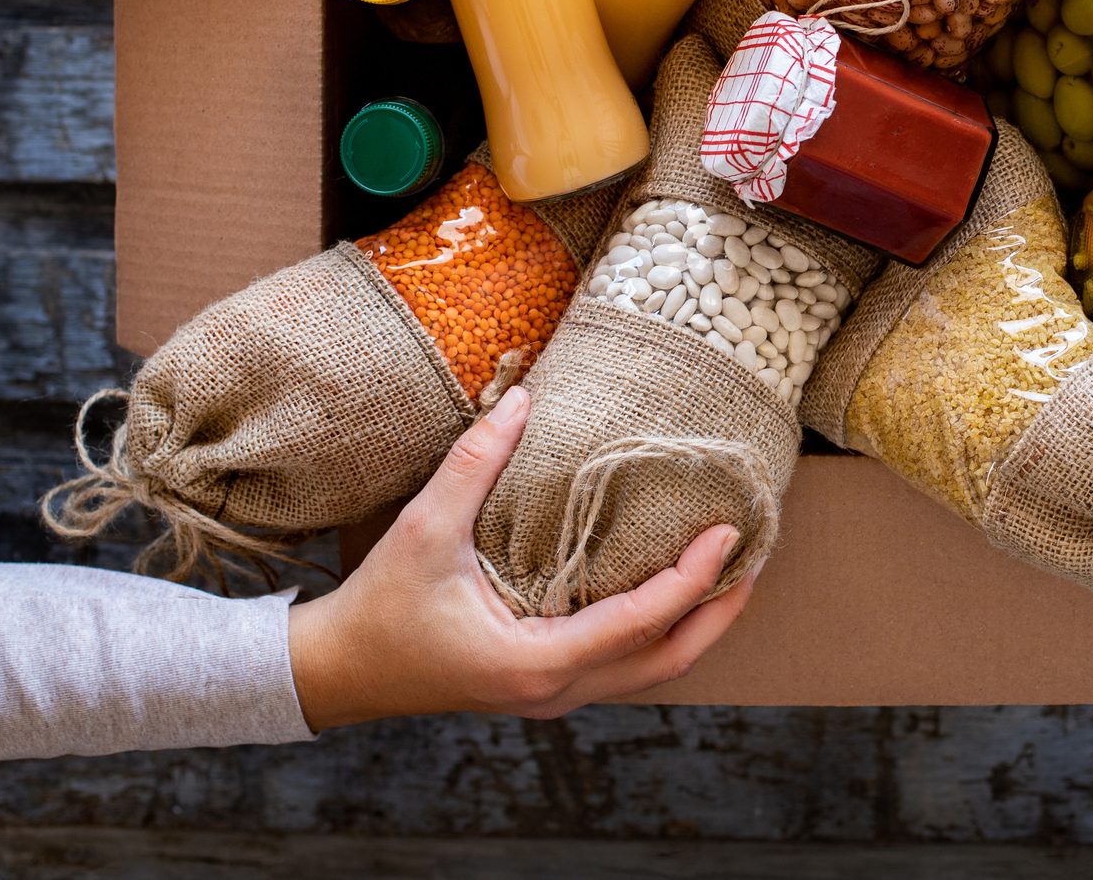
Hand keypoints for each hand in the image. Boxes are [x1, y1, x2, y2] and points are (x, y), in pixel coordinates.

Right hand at [285, 387, 755, 728]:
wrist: (338, 672)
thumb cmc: (380, 607)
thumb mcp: (425, 530)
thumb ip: (474, 463)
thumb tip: (524, 398)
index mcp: (535, 663)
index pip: (641, 623)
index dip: (694, 579)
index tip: (729, 534)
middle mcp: (555, 690)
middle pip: (667, 661)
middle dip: (718, 613)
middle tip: (753, 558)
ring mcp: (552, 694)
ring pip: (650, 671)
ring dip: (694, 625)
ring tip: (728, 572)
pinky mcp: (544, 685)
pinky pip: (622, 664)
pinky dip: (658, 629)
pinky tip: (668, 587)